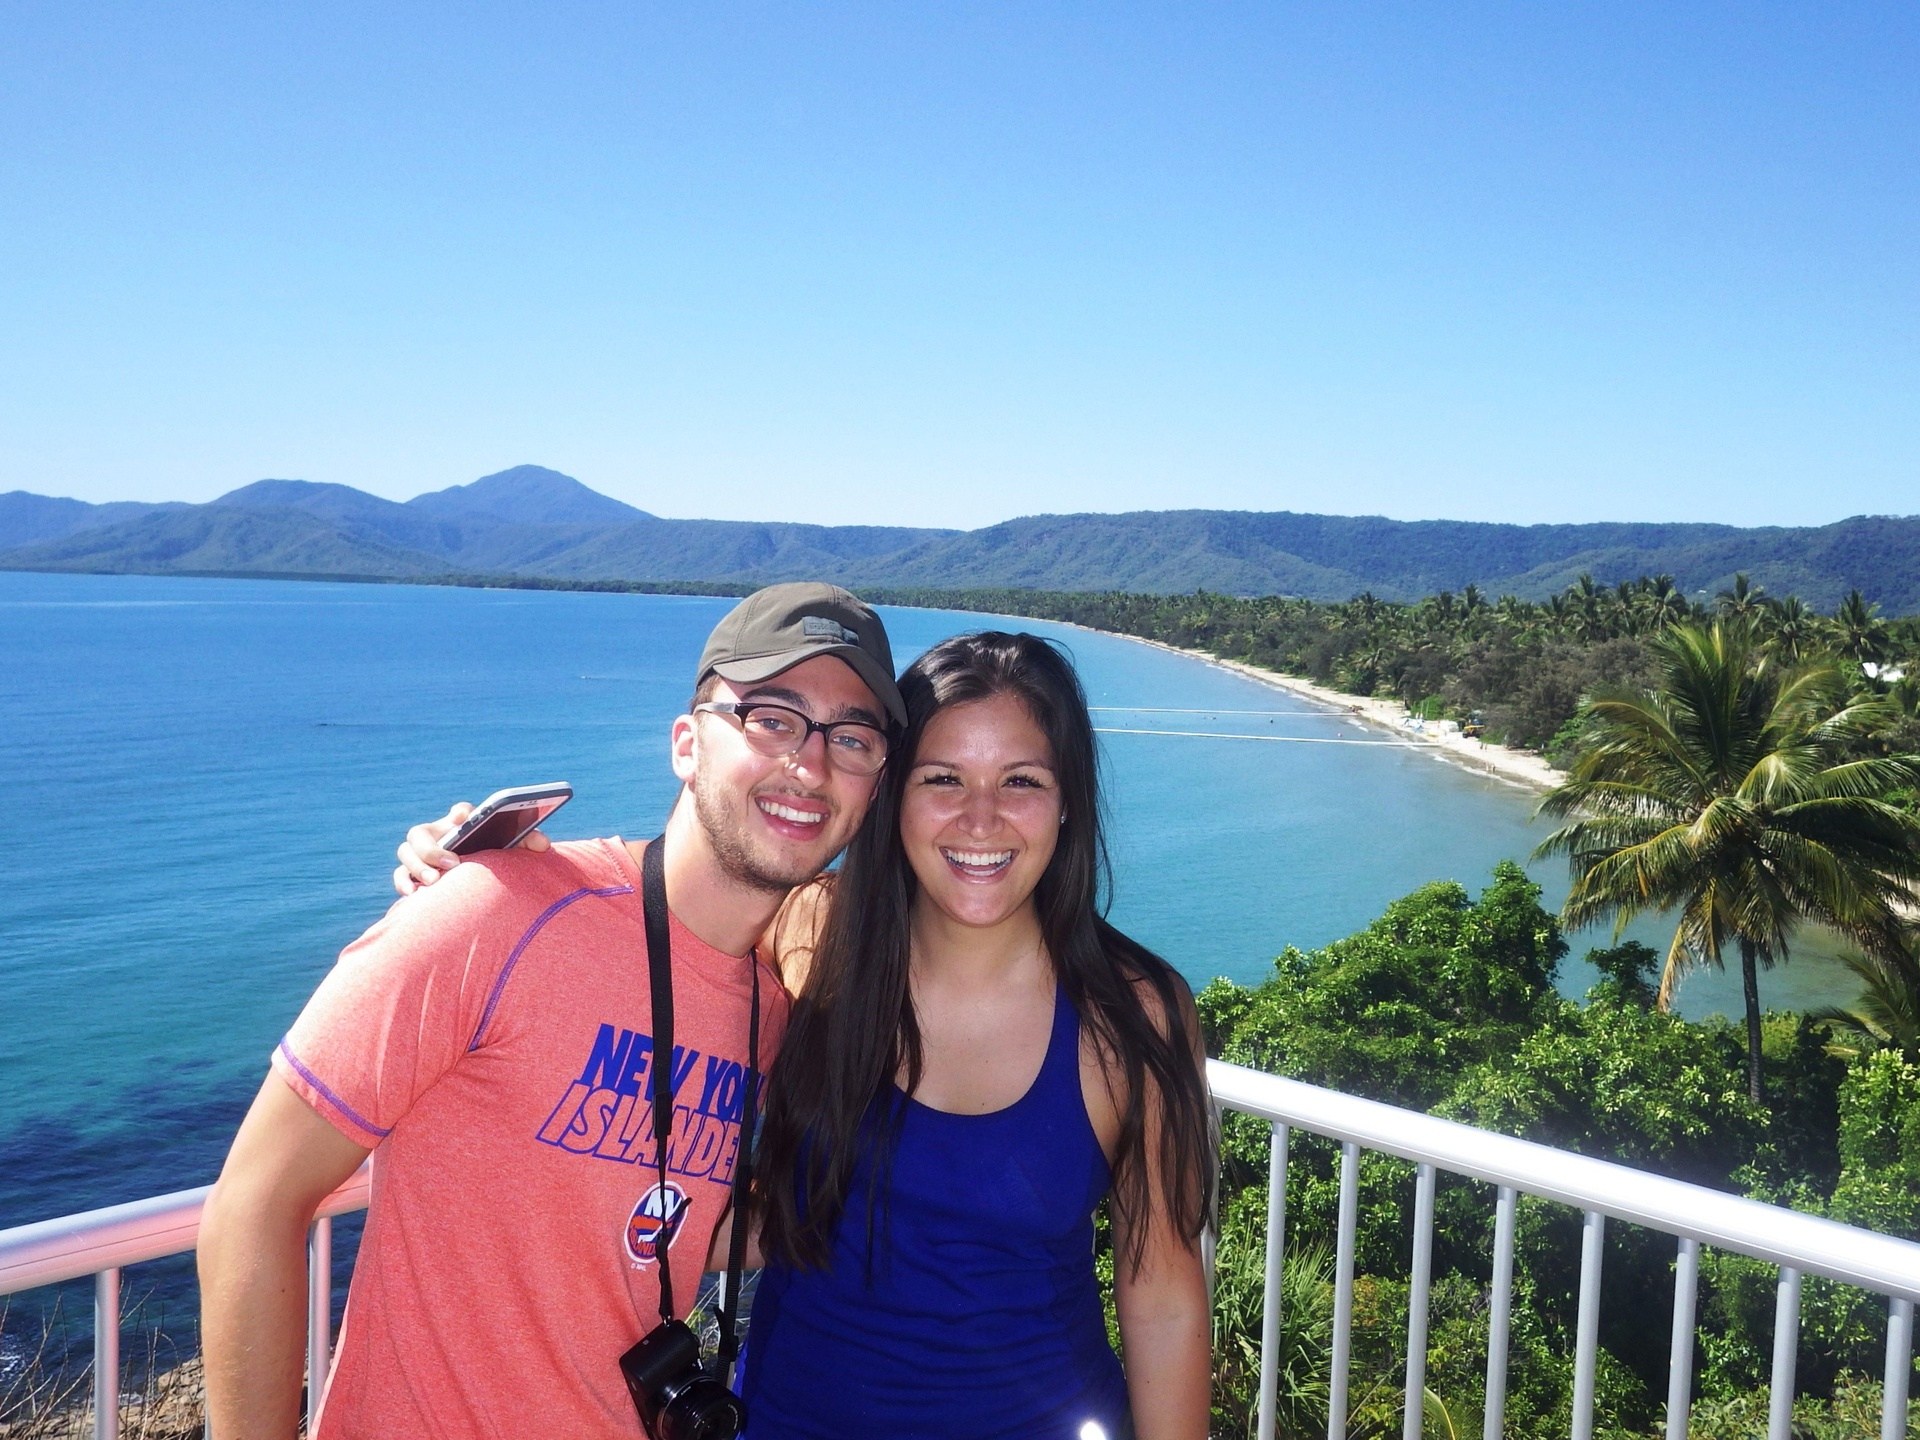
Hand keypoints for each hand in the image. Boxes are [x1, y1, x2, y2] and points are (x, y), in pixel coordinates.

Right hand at [391, 801, 551, 894]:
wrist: (478, 881)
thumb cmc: (495, 858)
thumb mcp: (512, 849)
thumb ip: (527, 842)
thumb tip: (543, 844)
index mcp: (462, 825)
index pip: (461, 812)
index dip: (461, 813)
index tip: (463, 819)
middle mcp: (437, 835)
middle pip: (420, 833)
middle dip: (431, 848)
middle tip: (452, 863)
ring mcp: (421, 855)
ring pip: (406, 852)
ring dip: (417, 866)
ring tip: (435, 881)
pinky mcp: (412, 874)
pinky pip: (400, 875)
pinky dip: (403, 883)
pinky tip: (413, 894)